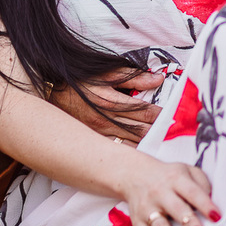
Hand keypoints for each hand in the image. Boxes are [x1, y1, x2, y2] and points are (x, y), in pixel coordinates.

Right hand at [50, 68, 164, 141]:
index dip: (161, 114)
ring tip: (164, 143)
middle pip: (140, 130)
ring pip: (130, 143)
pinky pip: (117, 150)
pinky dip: (131, 151)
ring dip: (147, 143)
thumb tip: (158, 79)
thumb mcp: (106, 73)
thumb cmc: (79, 80)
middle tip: (175, 132)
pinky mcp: (94, 140)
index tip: (174, 116)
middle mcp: (106, 121)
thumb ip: (134, 76)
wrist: (50, 94)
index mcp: (111, 102)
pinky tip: (142, 152)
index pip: (144, 111)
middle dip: (159, 131)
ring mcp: (99, 133)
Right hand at [125, 159, 219, 225]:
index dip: (205, 204)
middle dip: (188, 222)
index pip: (192, 191)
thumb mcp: (186, 170)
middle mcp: (161, 192)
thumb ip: (201, 182)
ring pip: (159, 225)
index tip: (217, 216)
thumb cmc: (168, 175)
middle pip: (176, 208)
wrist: (135, 174)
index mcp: (176, 179)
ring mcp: (148, 207)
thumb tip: (213, 202)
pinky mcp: (137, 220)